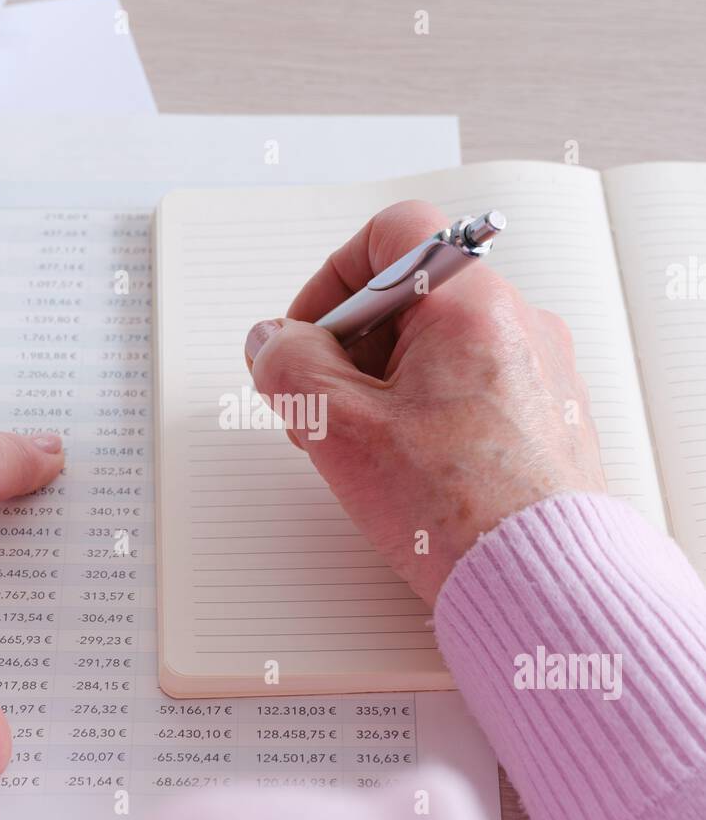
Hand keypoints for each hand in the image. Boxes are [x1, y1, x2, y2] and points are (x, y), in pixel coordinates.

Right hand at [245, 200, 605, 604]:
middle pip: (412, 296)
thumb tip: (272, 342)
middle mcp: (519, 324)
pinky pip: (474, 388)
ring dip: (385, 384)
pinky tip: (411, 470)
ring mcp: (540, 372)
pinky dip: (429, 412)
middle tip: (326, 406)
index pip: (393, 234)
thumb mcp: (341, 430)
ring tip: (368, 450)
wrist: (542, 585)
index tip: (309, 333)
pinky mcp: (547, 419)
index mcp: (472, 304)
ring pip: (440, 347)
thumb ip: (289, 366)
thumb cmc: (461, 511)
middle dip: (351, 344)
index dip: (333, 277)